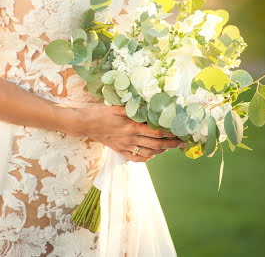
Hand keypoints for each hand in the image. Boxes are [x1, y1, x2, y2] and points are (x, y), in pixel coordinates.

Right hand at [64, 104, 184, 161]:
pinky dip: (145, 158)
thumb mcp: (116, 106)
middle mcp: (130, 138)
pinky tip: (151, 156)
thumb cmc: (99, 112)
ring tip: (170, 148)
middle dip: (170, 144)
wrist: (83, 123)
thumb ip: (133, 108)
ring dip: (161, 151)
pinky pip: (134, 157)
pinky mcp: (118, 150)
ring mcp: (124, 146)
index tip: (179, 132)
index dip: (169, 133)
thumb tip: (149, 106)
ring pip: (147, 151)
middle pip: (156, 143)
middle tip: (181, 143)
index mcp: (132, 126)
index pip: (156, 131)